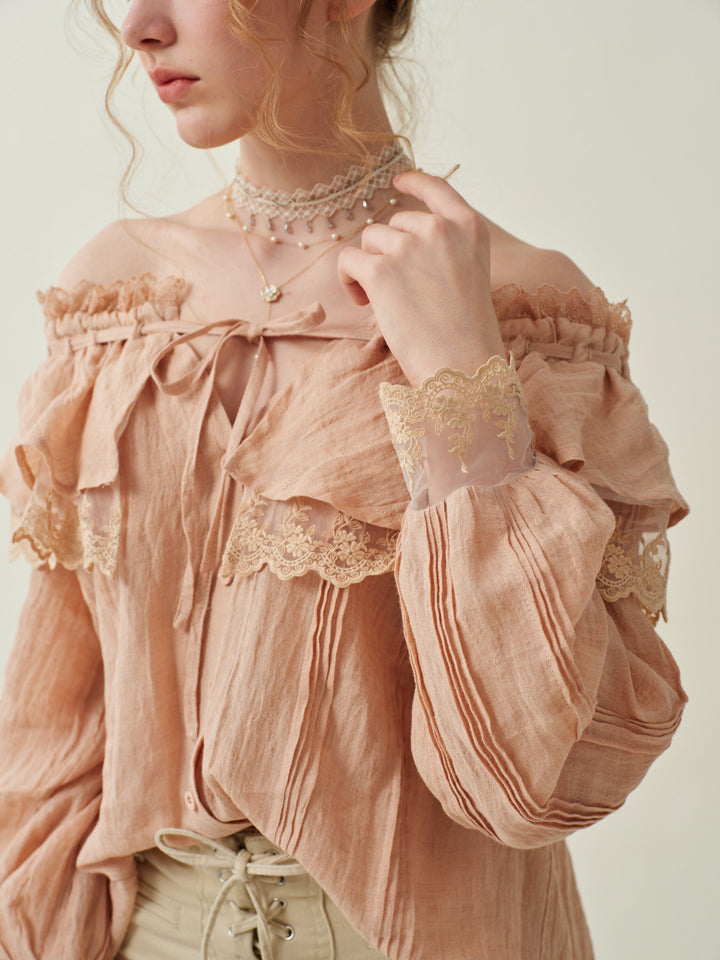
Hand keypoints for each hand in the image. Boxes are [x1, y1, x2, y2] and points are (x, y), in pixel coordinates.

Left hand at [337, 170, 504, 386]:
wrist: (462, 364)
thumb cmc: (466, 332)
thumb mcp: (469, 274)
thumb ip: (444, 249)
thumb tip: (396, 239)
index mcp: (469, 228)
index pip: (437, 189)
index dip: (414, 182)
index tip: (398, 181)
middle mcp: (440, 229)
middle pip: (395, 222)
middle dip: (390, 251)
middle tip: (399, 289)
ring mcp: (409, 246)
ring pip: (371, 241)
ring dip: (370, 267)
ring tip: (385, 301)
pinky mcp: (380, 269)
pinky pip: (349, 260)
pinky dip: (349, 280)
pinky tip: (364, 303)